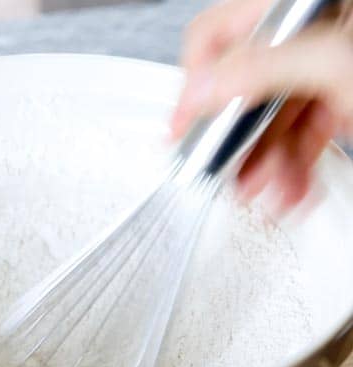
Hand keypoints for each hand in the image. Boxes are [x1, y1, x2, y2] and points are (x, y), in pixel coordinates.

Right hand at [171, 0, 352, 210]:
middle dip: (234, 142)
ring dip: (264, 166)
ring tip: (267, 195)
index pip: (215, 38)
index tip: (182, 127)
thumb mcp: (335, 58)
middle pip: (241, 90)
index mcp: (294, 8)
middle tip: (226, 174)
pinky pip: (301, 137)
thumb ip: (260, 69)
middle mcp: (304, 37)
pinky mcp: (339, 103)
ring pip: (271, 121)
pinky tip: (291, 191)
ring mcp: (322, 71)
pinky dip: (294, 169)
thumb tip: (198, 90)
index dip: (194, 84)